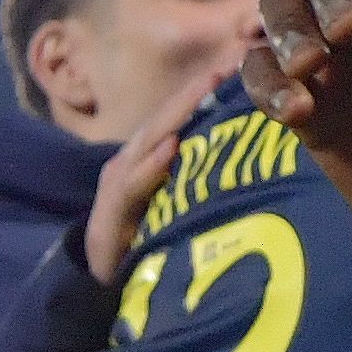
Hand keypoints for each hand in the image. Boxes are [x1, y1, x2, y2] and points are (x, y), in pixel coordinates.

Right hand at [83, 57, 234, 286]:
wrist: (101, 293)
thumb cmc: (149, 245)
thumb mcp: (178, 207)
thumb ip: (202, 180)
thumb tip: (251, 156)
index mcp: (149, 161)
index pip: (179, 117)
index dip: (207, 90)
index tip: (242, 60)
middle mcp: (131, 165)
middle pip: (167, 119)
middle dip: (198, 89)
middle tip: (233, 59)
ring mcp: (118, 188)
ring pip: (150, 141)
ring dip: (179, 112)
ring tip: (208, 84)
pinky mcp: (109, 218)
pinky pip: (132, 188)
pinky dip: (151, 167)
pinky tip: (171, 148)